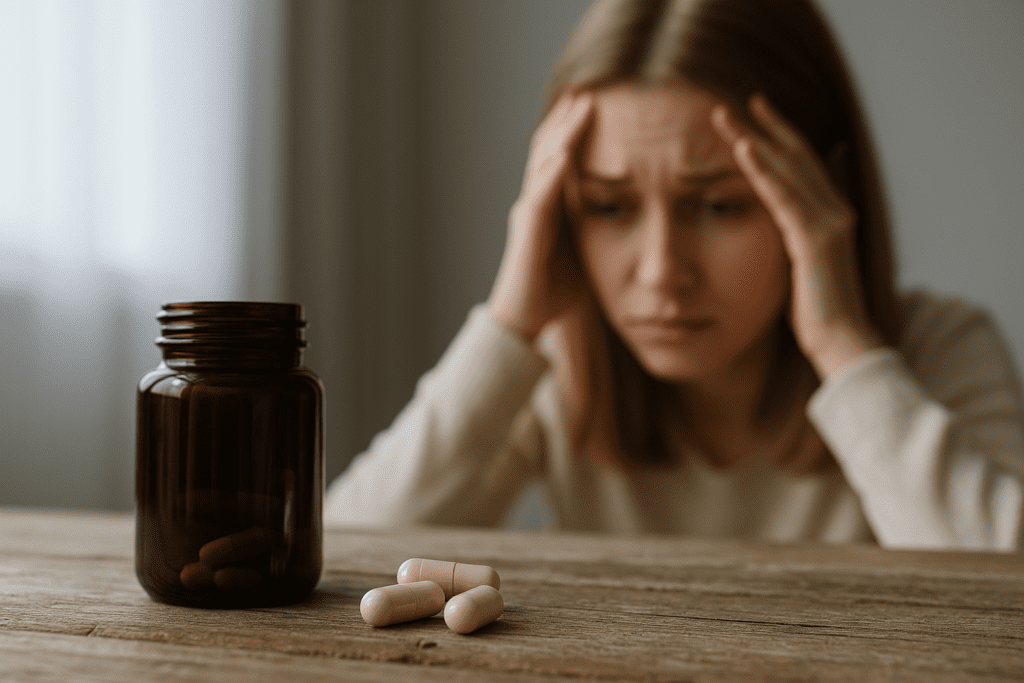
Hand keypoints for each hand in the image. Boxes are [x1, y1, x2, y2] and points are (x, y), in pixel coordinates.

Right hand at [487, 93, 593, 342]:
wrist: (523, 324)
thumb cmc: (552, 294)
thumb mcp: (583, 255)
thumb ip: (597, 232)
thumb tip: (632, 221)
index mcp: (549, 208)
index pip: (560, 157)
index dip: (574, 130)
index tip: (596, 102)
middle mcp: (534, 205)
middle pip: (548, 150)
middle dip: (568, 120)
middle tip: (589, 89)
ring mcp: (528, 217)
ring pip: (542, 165)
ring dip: (562, 134)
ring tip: (580, 107)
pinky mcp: (527, 236)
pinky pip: (540, 198)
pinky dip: (552, 174)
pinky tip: (566, 154)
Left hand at [711, 94, 883, 377]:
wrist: (842, 343)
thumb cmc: (817, 313)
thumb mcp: (798, 266)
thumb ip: (790, 237)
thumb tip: (774, 224)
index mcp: (829, 215)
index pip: (802, 165)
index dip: (779, 137)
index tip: (752, 115)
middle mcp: (834, 211)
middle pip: (795, 157)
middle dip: (763, 127)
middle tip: (731, 104)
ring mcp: (828, 223)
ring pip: (787, 169)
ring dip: (753, 139)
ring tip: (724, 117)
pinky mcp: (816, 240)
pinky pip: (784, 198)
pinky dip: (763, 171)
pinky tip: (743, 149)